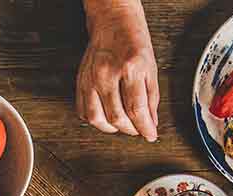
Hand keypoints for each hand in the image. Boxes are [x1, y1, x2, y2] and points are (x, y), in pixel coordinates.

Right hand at [76, 0, 157, 140]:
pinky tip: (105, 116)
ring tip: (121, 124)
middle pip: (116, 117)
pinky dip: (95, 120)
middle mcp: (107, 74)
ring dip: (111, 128)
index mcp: (130, 68)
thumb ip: (152, 98)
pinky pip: (83, 111)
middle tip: (137, 128)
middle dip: (130, 129)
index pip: (137, 109)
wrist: (113, 23)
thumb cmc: (133, 42)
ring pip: (97, 118)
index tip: (150, 135)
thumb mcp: (151, 68)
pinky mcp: (80, 82)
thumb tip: (151, 123)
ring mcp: (90, 78)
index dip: (144, 128)